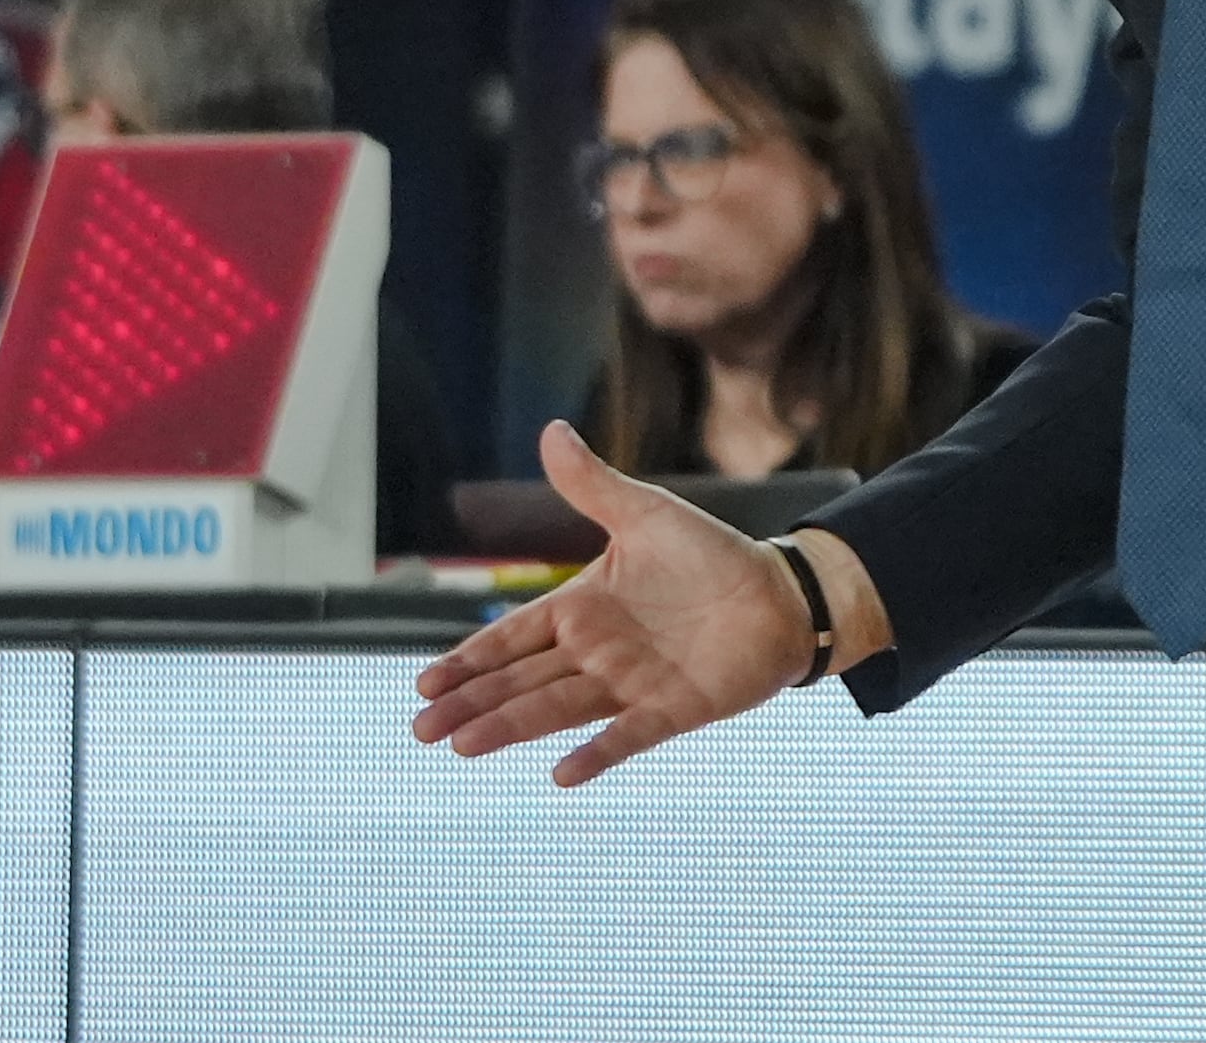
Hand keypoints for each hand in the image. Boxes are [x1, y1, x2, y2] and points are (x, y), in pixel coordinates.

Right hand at [410, 420, 821, 785]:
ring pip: (557, 708)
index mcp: (583, 609)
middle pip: (522, 681)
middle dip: (473, 703)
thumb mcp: (647, 514)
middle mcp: (597, 653)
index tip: (426, 685)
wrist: (782, 595)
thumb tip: (551, 430)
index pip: (513, 638)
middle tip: (422, 730)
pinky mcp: (671, 709)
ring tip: (463, 745)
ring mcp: (630, 684)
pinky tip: (561, 774)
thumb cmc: (711, 557)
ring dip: (511, 726)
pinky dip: (597, 753)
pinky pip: (627, 735)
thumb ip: (593, 485)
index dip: (471, 660)